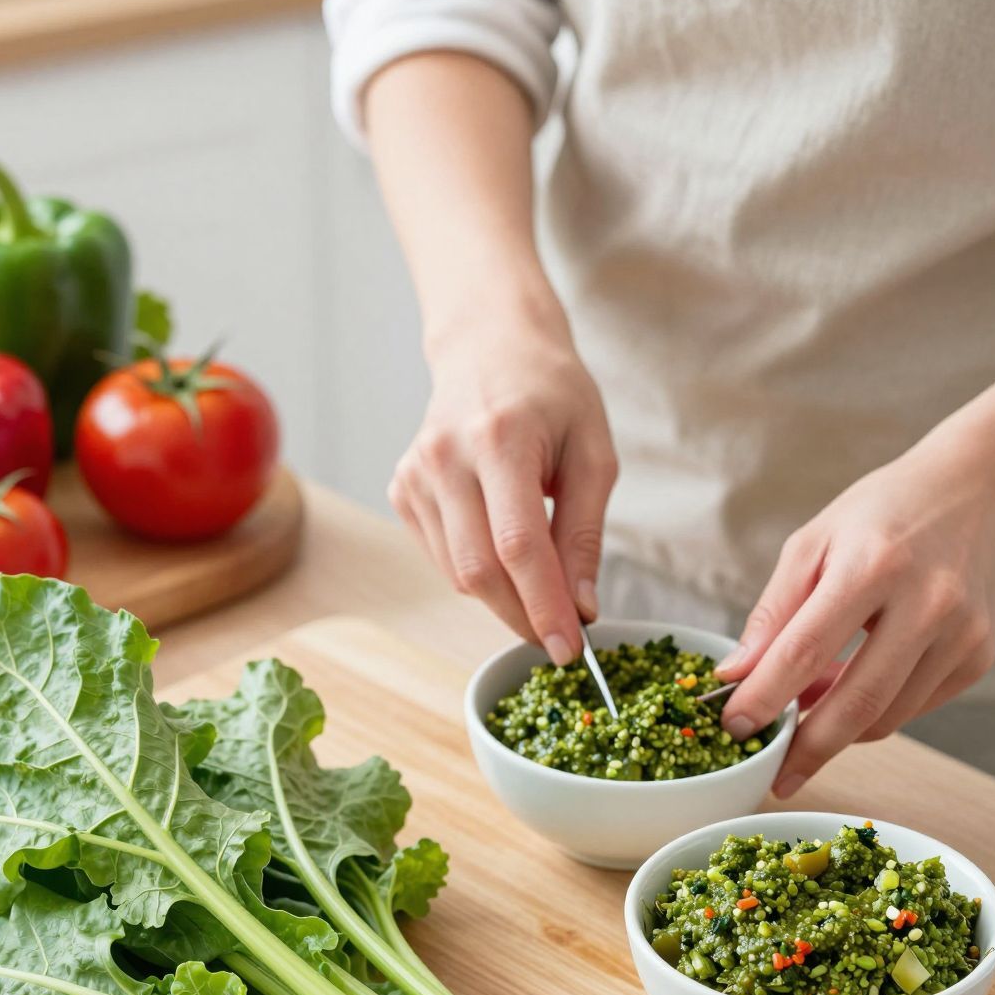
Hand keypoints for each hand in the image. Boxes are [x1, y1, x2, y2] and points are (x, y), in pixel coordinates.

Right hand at [389, 291, 617, 661]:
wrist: (490, 345)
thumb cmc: (552, 394)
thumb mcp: (593, 454)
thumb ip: (585, 533)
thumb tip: (582, 608)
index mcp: (499, 439)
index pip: (518, 547)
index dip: (544, 607)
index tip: (569, 650)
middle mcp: (444, 457)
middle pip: (479, 571)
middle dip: (523, 616)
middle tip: (560, 637)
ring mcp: (414, 474)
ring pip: (457, 573)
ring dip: (503, 597)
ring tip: (540, 582)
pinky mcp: (402, 489)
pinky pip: (442, 557)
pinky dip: (479, 570)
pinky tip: (501, 542)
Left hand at [716, 411, 994, 796]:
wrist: (978, 489)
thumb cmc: (887, 512)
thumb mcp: (815, 542)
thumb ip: (773, 612)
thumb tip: (735, 676)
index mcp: (874, 564)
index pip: (806, 650)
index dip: (765, 699)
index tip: (734, 729)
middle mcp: (927, 602)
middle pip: (857, 702)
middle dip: (806, 748)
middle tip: (773, 771)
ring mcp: (960, 634)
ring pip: (887, 717)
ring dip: (838, 728)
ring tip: (807, 706)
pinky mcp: (977, 657)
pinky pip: (913, 708)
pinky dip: (875, 712)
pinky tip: (852, 686)